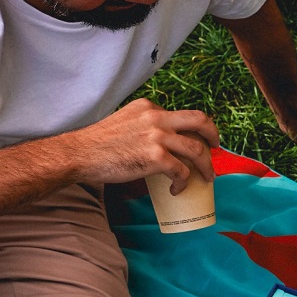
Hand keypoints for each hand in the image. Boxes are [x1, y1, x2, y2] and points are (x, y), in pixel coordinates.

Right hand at [60, 99, 219, 194]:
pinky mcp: (154, 156)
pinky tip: (176, 189)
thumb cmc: (99, 144)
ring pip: (197, 149)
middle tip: (216, 150)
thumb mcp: (125, 121)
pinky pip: (182, 171)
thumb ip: (144, 125)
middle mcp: (156, 117)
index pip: (182, 115)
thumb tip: (162, 142)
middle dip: (214, 136)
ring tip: (206, 178)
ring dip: (206, 166)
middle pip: (200, 121)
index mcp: (149, 107)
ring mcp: (157, 136)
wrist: (80, 154)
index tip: (199, 142)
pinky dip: (183, 182)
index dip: (195, 130)